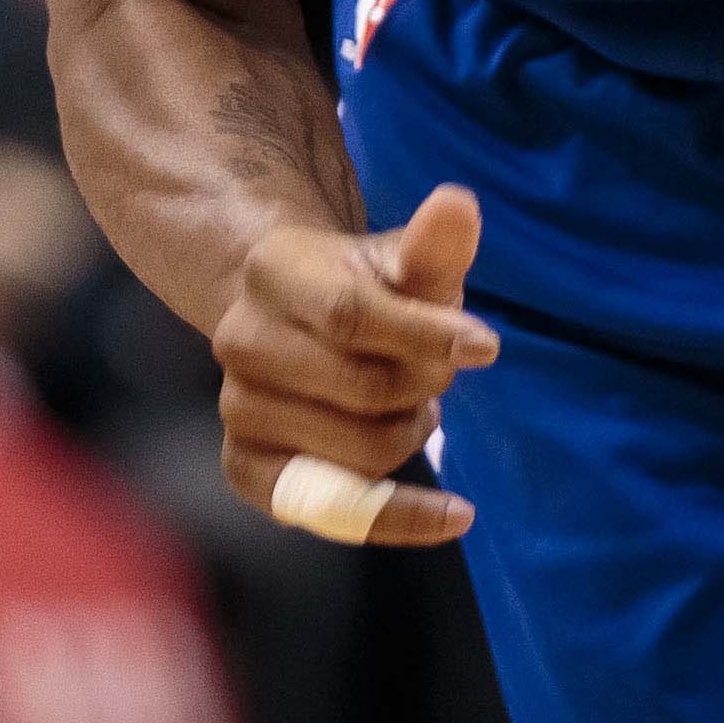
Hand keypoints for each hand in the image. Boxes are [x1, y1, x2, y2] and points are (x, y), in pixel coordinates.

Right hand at [214, 182, 496, 544]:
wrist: (298, 318)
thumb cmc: (368, 285)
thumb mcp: (402, 259)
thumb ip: (434, 245)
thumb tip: (459, 204)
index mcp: (275, 272)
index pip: (352, 314)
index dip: (423, 334)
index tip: (487, 346)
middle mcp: (239, 340)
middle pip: (365, 388)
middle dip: (426, 383)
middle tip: (438, 371)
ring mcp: (236, 408)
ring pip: (361, 450)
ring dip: (411, 431)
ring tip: (408, 402)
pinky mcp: (245, 466)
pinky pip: (329, 510)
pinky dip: (399, 517)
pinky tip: (454, 515)